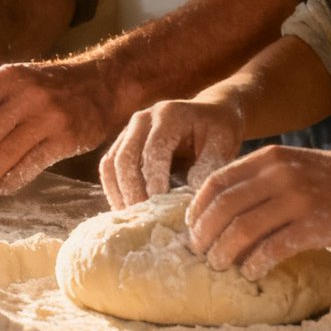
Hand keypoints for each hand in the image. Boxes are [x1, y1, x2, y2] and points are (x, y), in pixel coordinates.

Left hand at [0, 57, 120, 196]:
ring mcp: (48, 116)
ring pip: (4, 154)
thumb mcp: (20, 81)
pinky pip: (30, 165)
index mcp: (7, 78)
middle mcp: (26, 94)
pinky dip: (12, 180)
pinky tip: (2, 188)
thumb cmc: (53, 88)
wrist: (105, 83)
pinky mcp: (66, 137)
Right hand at [100, 97, 246, 208]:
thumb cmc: (218, 130)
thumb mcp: (222, 143)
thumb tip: (191, 197)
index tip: (162, 206)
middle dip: (132, 191)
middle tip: (144, 217)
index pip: (154, 149)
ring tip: (133, 217)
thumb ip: (208, 167)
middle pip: (125, 157)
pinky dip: (114, 190)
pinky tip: (127, 209)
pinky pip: (108, 168)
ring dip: (119, 193)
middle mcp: (142, 119)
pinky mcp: (122, 143)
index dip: (155, 179)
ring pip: (111, 164)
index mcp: (168, 115)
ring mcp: (129, 130)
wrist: (209, 112)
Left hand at [185, 148, 330, 280]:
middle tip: (200, 254)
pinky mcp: (316, 225)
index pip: (216, 183)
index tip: (191, 228)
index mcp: (269, 158)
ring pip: (242, 230)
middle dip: (205, 234)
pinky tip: (252, 274)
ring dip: (225, 253)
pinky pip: (273, 249)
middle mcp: (279, 174)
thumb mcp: (296, 166)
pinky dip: (255, 264)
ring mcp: (298, 198)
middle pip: (223, 208)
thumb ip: (263, 180)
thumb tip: (225, 209)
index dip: (198, 209)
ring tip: (220, 267)